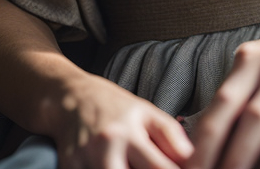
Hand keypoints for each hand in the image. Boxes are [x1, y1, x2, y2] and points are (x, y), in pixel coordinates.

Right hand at [48, 71, 193, 168]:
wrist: (70, 97)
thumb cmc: (114, 107)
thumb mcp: (146, 112)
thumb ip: (170, 136)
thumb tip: (191, 159)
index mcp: (132, 129)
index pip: (161, 168)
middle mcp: (109, 143)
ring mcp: (86, 157)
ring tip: (130, 165)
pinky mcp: (68, 166)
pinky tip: (114, 167)